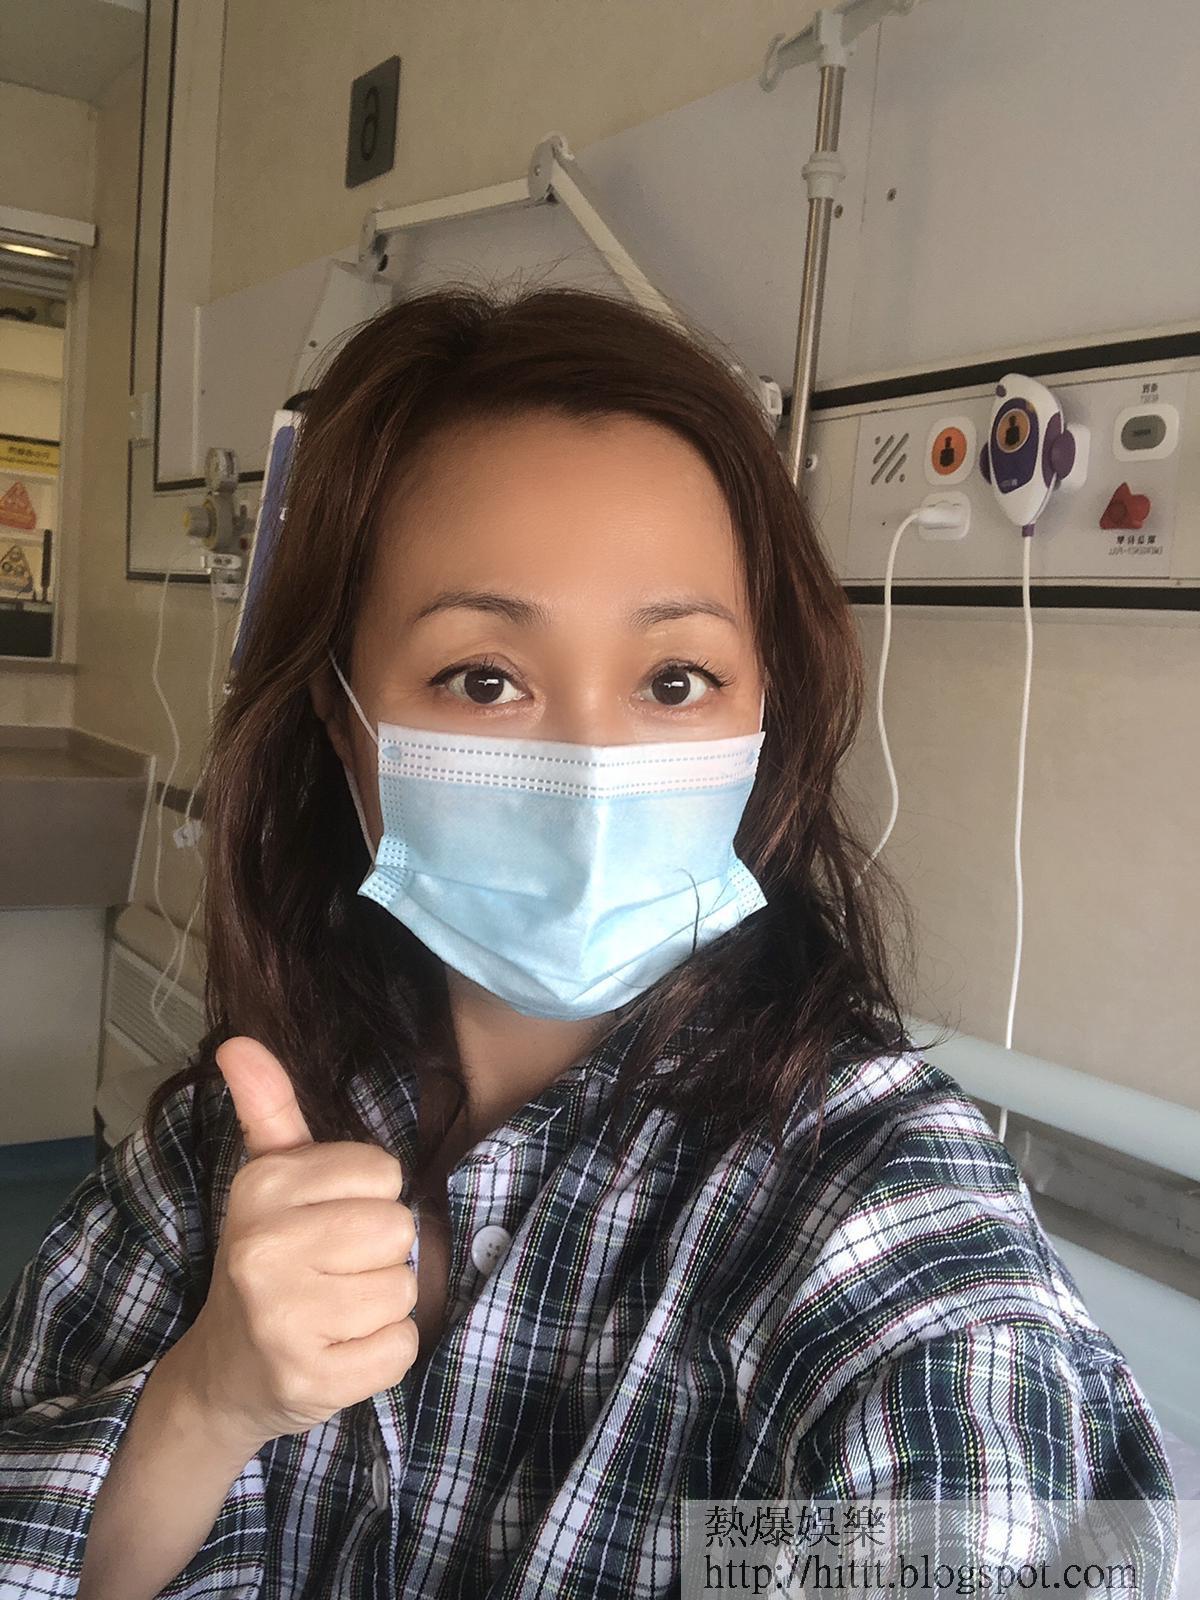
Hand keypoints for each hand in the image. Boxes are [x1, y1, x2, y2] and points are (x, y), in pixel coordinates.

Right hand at [173, 1036, 418, 1450]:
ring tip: (335, 1310)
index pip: (383, 1172)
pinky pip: (401, 1347)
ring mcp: (285, 1321)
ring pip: (403, 1290)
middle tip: (333, 1270)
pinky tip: (340, 1348)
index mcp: (262, 1189)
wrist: (225, 1370)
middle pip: (399, 1230)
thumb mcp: (267, 1180)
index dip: (368, 1196)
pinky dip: (383, 1352)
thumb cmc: (268, 1256)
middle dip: (379, 1252)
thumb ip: (267, 1107)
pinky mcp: (312, 1381)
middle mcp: (264, 1250)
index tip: (328, 1218)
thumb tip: (238, 1041)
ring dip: (381, 1304)